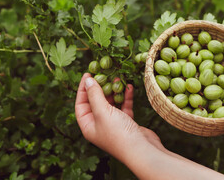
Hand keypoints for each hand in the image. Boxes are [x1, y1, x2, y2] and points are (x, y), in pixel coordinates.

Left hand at [75, 73, 223, 178]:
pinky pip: (124, 107)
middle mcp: (99, 125)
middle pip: (96, 102)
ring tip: (117, 77)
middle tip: (104, 73)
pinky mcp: (127, 122)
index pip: (80, 104)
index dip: (83, 89)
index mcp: (88, 126)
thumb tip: (88, 80)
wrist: (142, 150)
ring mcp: (114, 124)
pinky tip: (129, 87)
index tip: (89, 74)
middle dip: (100, 87)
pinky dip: (125, 97)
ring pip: (111, 103)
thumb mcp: (103, 112)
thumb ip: (95, 95)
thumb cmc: (118, 133)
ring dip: (114, 91)